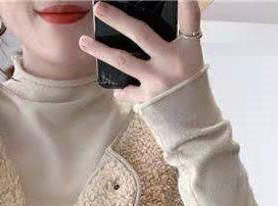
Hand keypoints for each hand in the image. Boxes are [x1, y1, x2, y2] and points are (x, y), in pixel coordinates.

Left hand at [79, 0, 204, 104]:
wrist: (193, 121)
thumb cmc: (191, 85)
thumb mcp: (192, 58)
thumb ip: (180, 37)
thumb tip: (162, 16)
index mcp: (187, 48)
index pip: (189, 16)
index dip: (184, 2)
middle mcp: (170, 61)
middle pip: (140, 34)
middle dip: (118, 19)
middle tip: (98, 7)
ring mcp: (156, 81)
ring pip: (123, 61)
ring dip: (100, 51)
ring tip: (83, 41)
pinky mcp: (147, 99)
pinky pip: (127, 91)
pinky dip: (120, 90)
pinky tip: (115, 89)